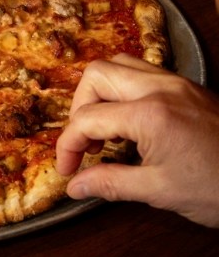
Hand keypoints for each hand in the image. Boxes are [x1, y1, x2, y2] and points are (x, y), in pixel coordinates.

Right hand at [56, 54, 218, 226]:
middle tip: (84, 142)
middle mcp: (161, 88)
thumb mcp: (160, 192)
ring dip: (101, 93)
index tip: (69, 169)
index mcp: (150, 114)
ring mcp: (177, 83)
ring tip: (104, 129)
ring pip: (119, 64)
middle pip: (97, 74)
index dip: (68, 146)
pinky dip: (124, 90)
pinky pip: (143, 72)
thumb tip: (75, 186)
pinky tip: (129, 123)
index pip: (87, 119)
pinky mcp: (189, 87)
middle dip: (79, 107)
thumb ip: (110, 184)